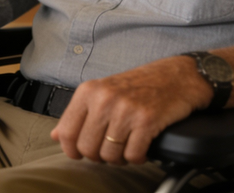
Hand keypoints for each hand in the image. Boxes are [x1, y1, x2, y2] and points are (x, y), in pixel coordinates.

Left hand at [49, 57, 211, 164]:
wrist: (177, 77)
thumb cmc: (140, 85)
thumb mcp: (103, 92)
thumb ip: (78, 114)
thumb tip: (56, 135)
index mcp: (89, 91)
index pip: (67, 132)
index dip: (72, 150)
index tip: (81, 152)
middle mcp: (105, 99)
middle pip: (87, 148)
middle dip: (99, 156)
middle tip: (110, 148)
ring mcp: (126, 110)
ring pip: (110, 155)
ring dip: (120, 157)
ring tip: (127, 146)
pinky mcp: (147, 121)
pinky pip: (133, 156)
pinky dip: (138, 157)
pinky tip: (142, 147)